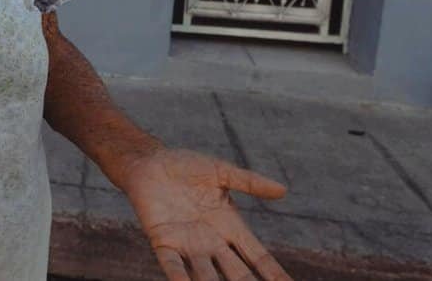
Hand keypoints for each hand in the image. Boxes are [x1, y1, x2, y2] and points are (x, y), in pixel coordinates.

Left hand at [119, 148, 291, 280]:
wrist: (149, 162)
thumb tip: (283, 190)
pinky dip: (179, 279)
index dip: (273, 272)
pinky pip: (172, 266)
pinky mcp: (163, 241)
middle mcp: (211, 242)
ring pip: (206, 276)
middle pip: (236, 273)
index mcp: (229, 226)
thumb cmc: (185, 166)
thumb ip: (249, 182)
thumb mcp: (220, 172)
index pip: (257, 256)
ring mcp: (187, 244)